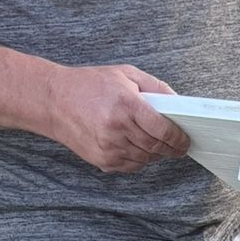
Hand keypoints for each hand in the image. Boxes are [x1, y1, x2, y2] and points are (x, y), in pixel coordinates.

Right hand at [41, 64, 189, 173]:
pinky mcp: (104, 161)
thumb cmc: (91, 85)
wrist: (54, 101)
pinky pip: (133, 165)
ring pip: (146, 158)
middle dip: (171, 148)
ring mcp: (110, 147)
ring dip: (155, 153)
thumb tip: (180, 105)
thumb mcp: (125, 74)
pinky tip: (134, 145)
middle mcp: (118, 128)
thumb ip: (156, 88)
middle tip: (178, 145)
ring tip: (153, 142)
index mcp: (126, 104)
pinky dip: (139, 158)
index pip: (163, 129)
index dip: (179, 138)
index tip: (185, 140)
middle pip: (157, 147)